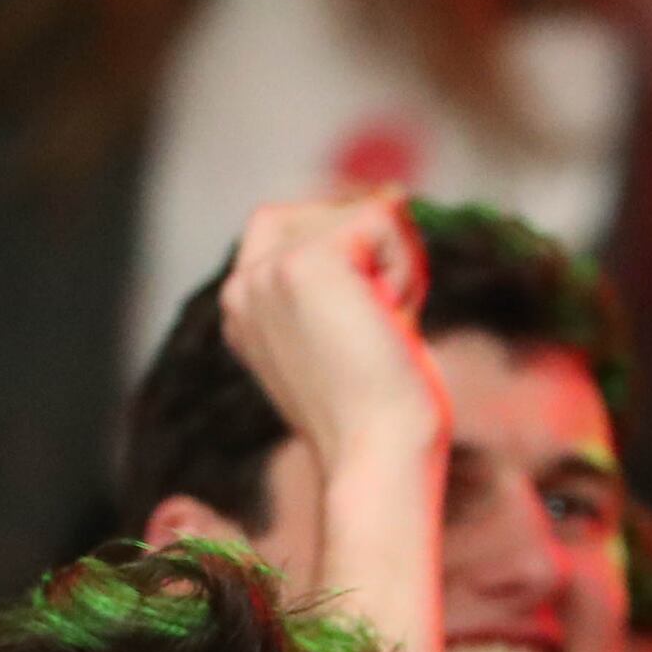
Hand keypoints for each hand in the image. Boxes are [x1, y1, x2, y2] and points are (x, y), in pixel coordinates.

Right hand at [216, 191, 444, 471]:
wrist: (379, 456)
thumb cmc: (383, 414)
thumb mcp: (351, 332)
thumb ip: (348, 273)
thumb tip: (391, 194)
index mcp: (244, 305)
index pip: (296, 222)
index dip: (357, 250)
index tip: (370, 323)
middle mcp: (244, 284)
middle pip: (332, 207)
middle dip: (382, 258)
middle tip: (381, 329)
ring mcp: (268, 269)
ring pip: (363, 210)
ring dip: (400, 266)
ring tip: (384, 329)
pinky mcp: (306, 260)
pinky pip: (384, 216)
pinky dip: (408, 266)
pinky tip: (392, 319)